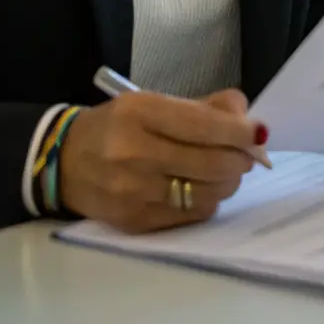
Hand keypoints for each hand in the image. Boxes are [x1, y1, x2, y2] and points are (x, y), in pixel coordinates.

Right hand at [59, 88, 264, 232]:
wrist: (64, 162)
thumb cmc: (117, 125)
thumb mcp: (152, 102)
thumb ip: (202, 107)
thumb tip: (246, 117)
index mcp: (139, 113)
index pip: (202, 125)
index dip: (238, 131)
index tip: (258, 132)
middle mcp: (134, 153)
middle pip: (210, 163)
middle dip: (240, 159)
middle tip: (247, 154)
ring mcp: (134, 192)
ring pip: (206, 194)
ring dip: (228, 182)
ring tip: (226, 170)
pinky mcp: (136, 222)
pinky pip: (191, 215)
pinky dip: (207, 201)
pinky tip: (202, 189)